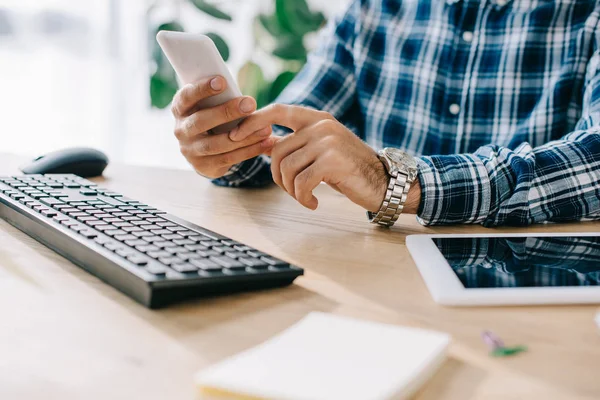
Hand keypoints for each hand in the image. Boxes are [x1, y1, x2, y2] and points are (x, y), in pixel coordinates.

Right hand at [172, 76, 276, 178]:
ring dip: (244, 136)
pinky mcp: (204, 166)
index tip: (222, 81)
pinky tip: (265, 142)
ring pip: (217, 144)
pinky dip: (249, 150)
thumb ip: (219, 98)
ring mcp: (190, 151)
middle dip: (226, 112)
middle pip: (201, 121)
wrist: (202, 152)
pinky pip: (229, 158)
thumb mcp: (208, 105)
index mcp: (180, 109)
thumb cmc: (211, 117)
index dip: (201, 89)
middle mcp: (181, 130)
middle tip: (250, 103)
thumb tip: (243, 94)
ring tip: (266, 128)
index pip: (186, 97)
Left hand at [229, 104, 392, 210]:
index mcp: (317, 118)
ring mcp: (327, 141)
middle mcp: (321, 125)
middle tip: (292, 190)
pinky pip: (301, 182)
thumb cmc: (349, 168)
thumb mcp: (321, 149)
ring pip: (287, 168)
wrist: (383, 181)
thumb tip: (263, 142)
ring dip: (291, 190)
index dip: (253, 122)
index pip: (277, 111)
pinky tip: (314, 203)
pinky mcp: (332, 161)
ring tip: (305, 197)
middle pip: (277, 150)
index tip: (235, 136)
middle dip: (277, 176)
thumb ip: (296, 143)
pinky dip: (303, 198)